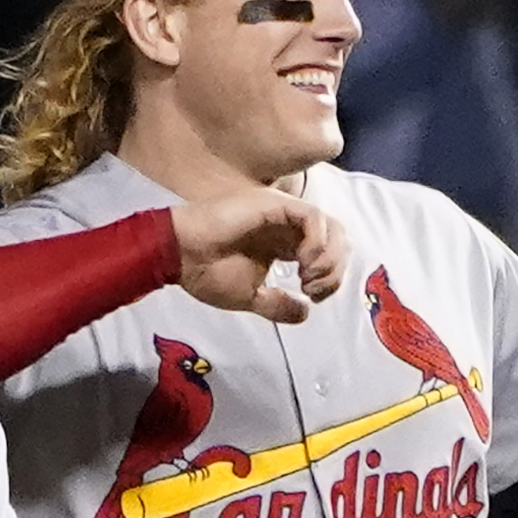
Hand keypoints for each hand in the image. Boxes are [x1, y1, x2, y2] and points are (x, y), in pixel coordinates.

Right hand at [171, 181, 346, 323]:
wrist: (180, 256)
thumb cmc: (206, 273)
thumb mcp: (250, 297)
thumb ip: (278, 306)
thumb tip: (306, 313)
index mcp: (283, 246)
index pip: (327, 256)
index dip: (331, 279)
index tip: (312, 297)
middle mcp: (287, 227)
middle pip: (338, 240)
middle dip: (335, 269)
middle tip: (313, 288)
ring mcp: (283, 213)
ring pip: (332, 226)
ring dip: (330, 255)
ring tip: (309, 275)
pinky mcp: (276, 204)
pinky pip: (314, 217)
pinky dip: (318, 240)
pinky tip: (303, 261)